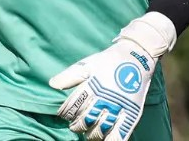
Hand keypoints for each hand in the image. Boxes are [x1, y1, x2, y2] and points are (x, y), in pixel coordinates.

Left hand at [49, 13, 176, 140]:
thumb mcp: (87, 64)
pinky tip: (104, 139)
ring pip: (99, 131)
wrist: (136, 57)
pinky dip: (110, 140)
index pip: (72, 107)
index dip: (65, 114)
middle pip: (85, 121)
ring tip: (87, 133)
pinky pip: (119, 135)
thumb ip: (70, 76)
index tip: (64, 114)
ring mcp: (119, 108)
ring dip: (90, 135)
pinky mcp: (131, 115)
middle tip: (75, 125)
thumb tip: (52, 84)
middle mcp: (104, 99)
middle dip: (76, 126)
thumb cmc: (108, 61)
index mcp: (92, 87)